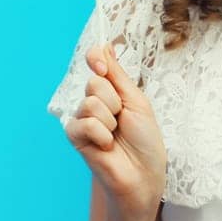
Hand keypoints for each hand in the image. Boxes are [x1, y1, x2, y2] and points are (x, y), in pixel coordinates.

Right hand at [53, 43, 167, 218]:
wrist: (144, 175)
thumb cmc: (145, 141)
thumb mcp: (136, 101)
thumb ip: (117, 74)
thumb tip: (105, 45)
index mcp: (112, 91)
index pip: (96, 62)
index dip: (96, 58)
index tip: (102, 65)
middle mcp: (95, 102)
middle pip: (95, 82)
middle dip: (116, 101)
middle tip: (123, 120)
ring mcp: (83, 119)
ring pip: (90, 102)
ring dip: (110, 120)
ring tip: (116, 135)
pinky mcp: (76, 137)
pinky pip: (84, 123)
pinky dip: (101, 134)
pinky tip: (107, 146)